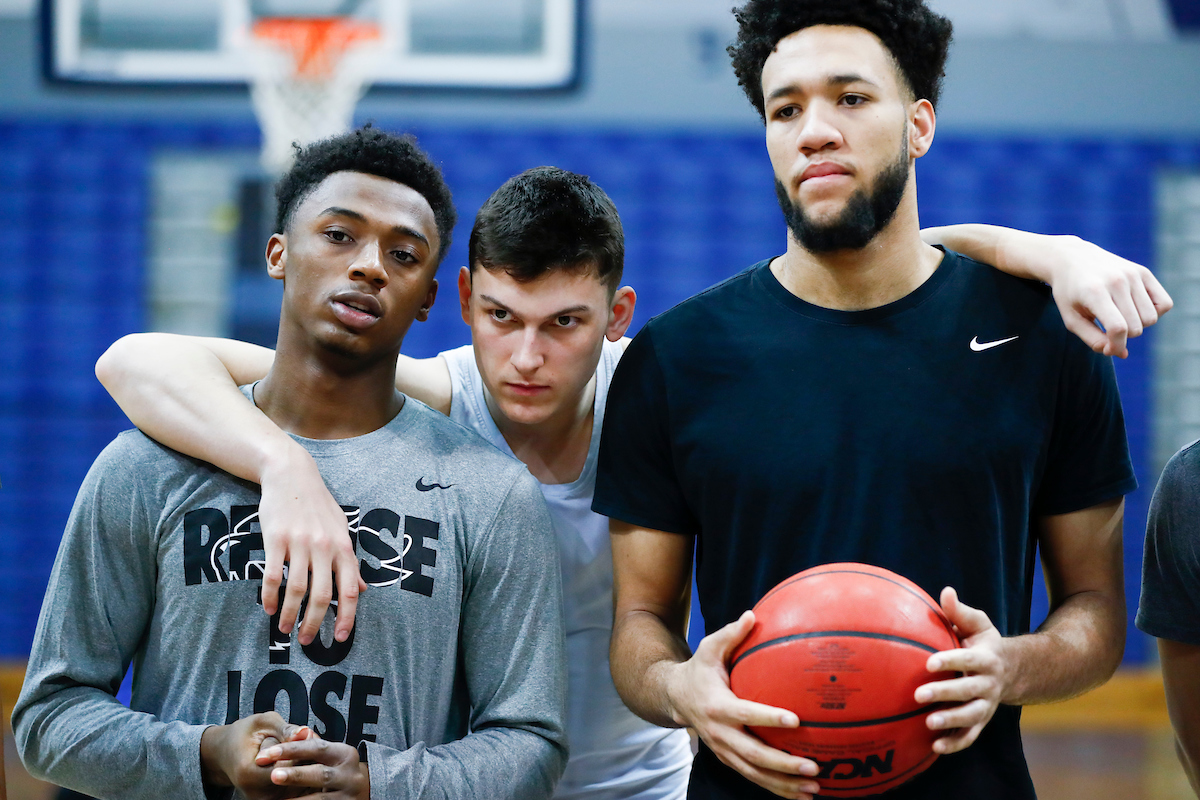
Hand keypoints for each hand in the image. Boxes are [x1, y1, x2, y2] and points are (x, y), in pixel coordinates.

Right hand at [200, 712, 308, 798]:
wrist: (224, 754)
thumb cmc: (244, 735)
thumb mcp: (263, 722)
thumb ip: (284, 729)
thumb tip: (306, 732)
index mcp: (250, 774)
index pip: (288, 765)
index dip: (301, 748)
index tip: (305, 735)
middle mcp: (257, 793)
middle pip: (294, 775)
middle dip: (304, 757)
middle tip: (307, 739)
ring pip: (296, 782)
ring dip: (302, 764)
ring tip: (297, 748)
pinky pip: (293, 786)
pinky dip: (297, 772)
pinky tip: (295, 759)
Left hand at [256, 738, 369, 799]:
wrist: (360, 791)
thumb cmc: (336, 769)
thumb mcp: (329, 756)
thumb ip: (310, 747)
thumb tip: (292, 733)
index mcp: (345, 754)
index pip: (317, 748)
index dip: (292, 749)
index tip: (268, 753)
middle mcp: (350, 774)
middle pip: (321, 773)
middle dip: (296, 775)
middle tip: (273, 775)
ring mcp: (349, 794)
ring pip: (321, 797)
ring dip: (297, 799)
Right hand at [259, 442, 366, 644]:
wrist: (291, 474)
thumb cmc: (318, 505)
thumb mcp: (341, 529)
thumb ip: (349, 561)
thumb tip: (362, 589)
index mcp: (343, 547)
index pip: (350, 589)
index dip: (347, 617)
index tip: (339, 638)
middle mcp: (324, 547)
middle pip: (322, 595)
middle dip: (314, 623)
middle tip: (305, 641)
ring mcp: (300, 543)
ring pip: (296, 590)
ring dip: (290, 615)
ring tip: (284, 629)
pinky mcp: (276, 539)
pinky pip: (273, 576)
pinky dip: (270, 597)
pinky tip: (269, 608)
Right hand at [664, 611, 820, 798]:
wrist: (674, 697)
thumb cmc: (699, 669)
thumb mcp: (709, 647)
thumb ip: (731, 634)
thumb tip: (754, 615)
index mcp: (717, 705)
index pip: (745, 713)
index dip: (769, 717)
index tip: (795, 719)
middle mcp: (719, 733)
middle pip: (753, 754)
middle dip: (783, 764)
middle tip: (813, 766)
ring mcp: (723, 750)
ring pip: (755, 773)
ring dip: (785, 784)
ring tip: (815, 787)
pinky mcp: (728, 759)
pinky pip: (754, 777)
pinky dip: (778, 789)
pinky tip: (803, 794)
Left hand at [915, 587, 1009, 754]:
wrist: (1011, 670)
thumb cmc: (983, 643)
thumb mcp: (977, 624)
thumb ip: (960, 611)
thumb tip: (946, 591)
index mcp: (986, 658)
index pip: (968, 660)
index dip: (950, 661)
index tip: (929, 662)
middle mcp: (989, 684)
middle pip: (969, 691)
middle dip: (944, 693)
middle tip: (918, 694)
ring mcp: (987, 704)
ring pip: (971, 716)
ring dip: (951, 721)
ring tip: (928, 723)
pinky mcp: (982, 721)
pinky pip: (970, 736)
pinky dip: (955, 743)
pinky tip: (935, 747)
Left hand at [1042, 235, 1171, 357]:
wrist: (1072, 258)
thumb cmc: (1069, 293)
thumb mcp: (1071, 318)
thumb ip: (1092, 339)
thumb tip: (1121, 353)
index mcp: (1095, 293)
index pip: (1117, 328)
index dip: (1116, 345)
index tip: (1109, 349)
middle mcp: (1117, 281)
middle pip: (1136, 327)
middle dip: (1123, 336)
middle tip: (1107, 328)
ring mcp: (1133, 275)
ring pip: (1151, 318)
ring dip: (1138, 325)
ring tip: (1119, 316)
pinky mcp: (1143, 272)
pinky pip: (1164, 303)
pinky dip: (1154, 313)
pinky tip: (1135, 309)